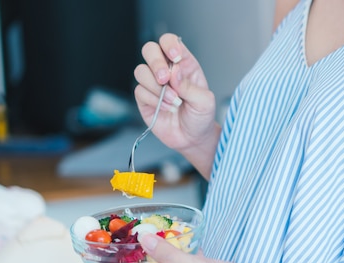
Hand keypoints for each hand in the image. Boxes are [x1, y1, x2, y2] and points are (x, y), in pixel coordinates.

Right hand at [134, 33, 216, 152]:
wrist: (193, 139)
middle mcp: (166, 71)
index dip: (169, 44)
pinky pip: (139, 91)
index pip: (170, 42)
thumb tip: (173, 72)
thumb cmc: (201, 117)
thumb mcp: (204, 101)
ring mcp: (153, 84)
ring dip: (156, 87)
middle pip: (149, 50)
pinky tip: (166, 108)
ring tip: (173, 101)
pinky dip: (153, 100)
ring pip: (141, 71)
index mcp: (184, 64)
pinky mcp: (144, 99)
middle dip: (155, 62)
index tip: (175, 56)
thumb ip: (189, 86)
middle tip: (165, 79)